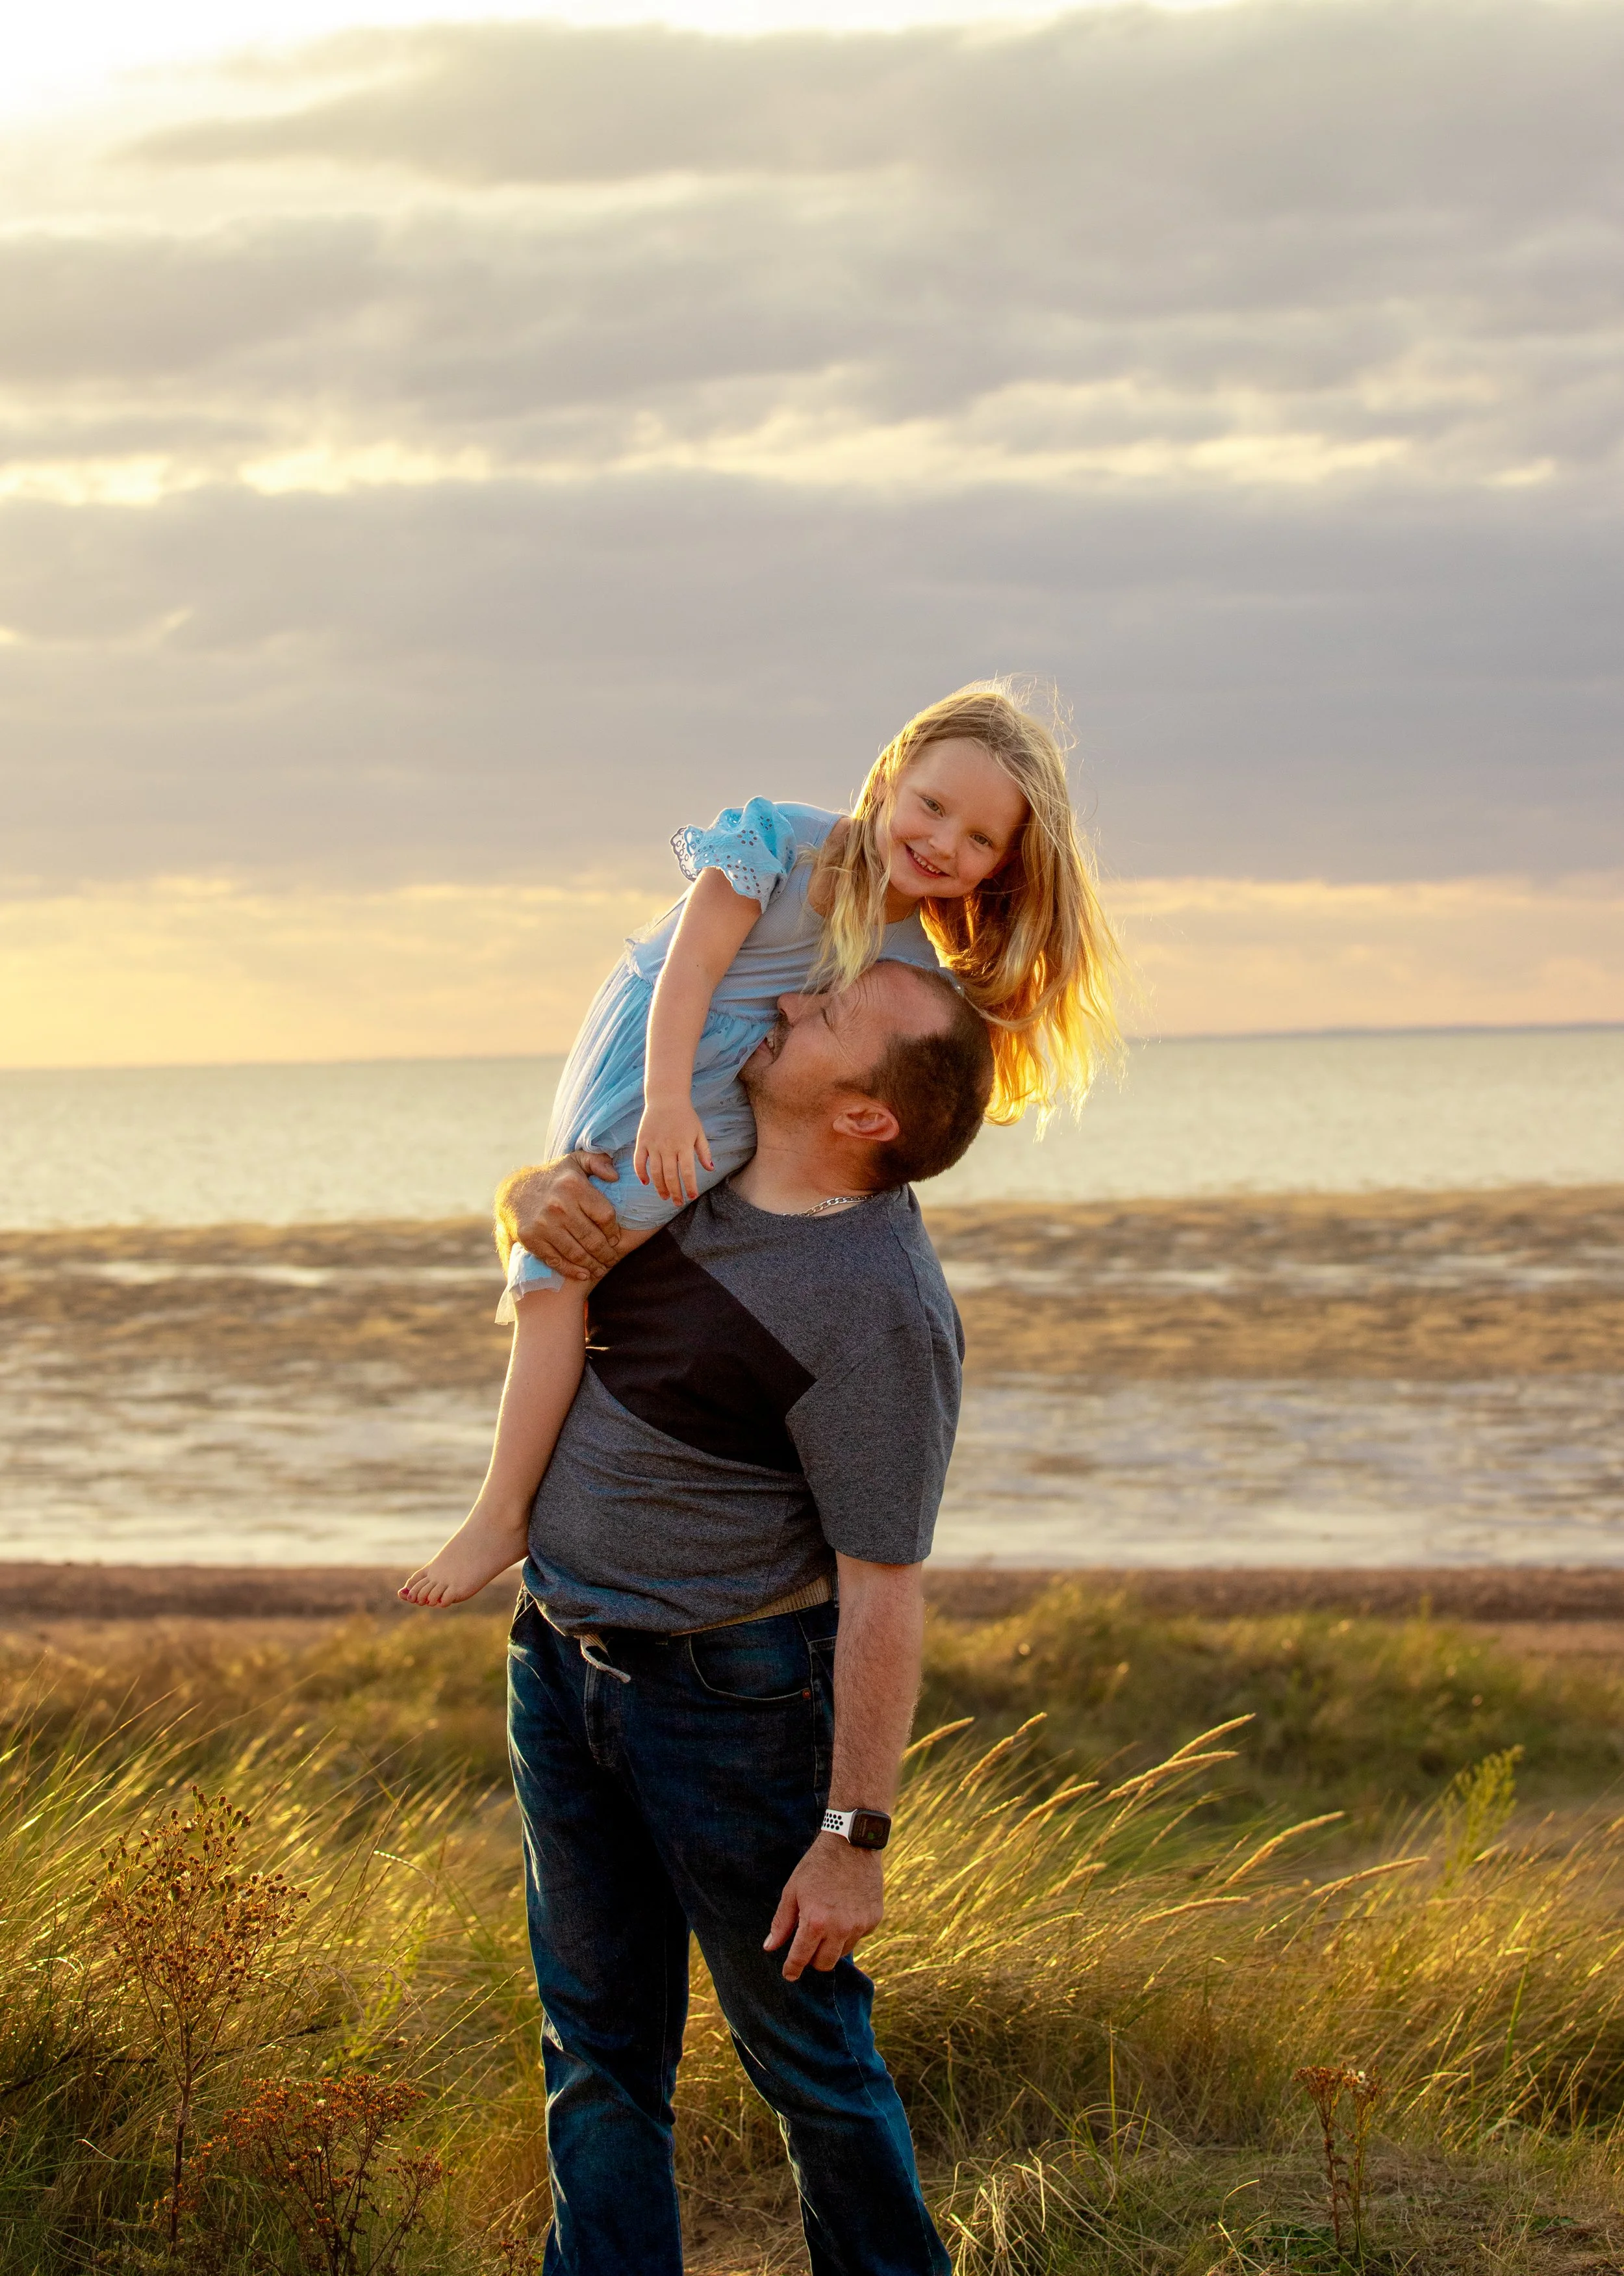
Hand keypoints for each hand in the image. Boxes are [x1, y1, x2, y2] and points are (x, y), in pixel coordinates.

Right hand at [495, 1153, 620, 1281]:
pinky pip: (557, 1260)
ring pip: (577, 1253)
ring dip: (593, 1265)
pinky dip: (572, 1271)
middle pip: (592, 1239)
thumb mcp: (575, 1162)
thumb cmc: (554, 1178)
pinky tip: (583, 1274)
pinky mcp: (531, 1239)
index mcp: (574, 1186)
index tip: (616, 1239)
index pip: (605, 1216)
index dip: (613, 1231)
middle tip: (613, 1260)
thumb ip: (598, 1162)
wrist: (514, 1192)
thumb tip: (615, 1176)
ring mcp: (544, 1224)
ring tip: (601, 1269)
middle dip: (606, 1254)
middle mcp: (559, 1205)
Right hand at [633, 1095, 713, 1205]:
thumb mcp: (698, 1132)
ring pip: (655, 1172)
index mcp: (684, 1145)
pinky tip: (646, 1182)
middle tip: (678, 1202)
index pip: (687, 1171)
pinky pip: (639, 1162)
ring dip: (660, 1187)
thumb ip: (704, 1151)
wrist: (666, 1098)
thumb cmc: (685, 1116)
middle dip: (675, 1192)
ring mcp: (653, 1145)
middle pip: (670, 1176)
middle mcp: (668, 1147)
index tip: (692, 1196)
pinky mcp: (642, 1141)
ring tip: (665, 1197)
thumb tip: (710, 1169)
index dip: (690, 1186)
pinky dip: (641, 1173)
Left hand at [764, 1836, 883, 1981]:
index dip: (792, 1969)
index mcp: (816, 1922)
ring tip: (827, 1920)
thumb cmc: (817, 1865)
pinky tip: (845, 1910)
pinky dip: (849, 1931)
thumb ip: (782, 1923)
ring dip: (832, 1945)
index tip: (789, 1974)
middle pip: (824, 1964)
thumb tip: (769, 1948)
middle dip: (813, 1959)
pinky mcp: (874, 1920)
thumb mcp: (793, 1891)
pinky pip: (858, 1937)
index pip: (801, 1958)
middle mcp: (840, 1928)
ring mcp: (860, 1925)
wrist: (852, 1843)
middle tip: (808, 1943)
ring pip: (842, 1952)